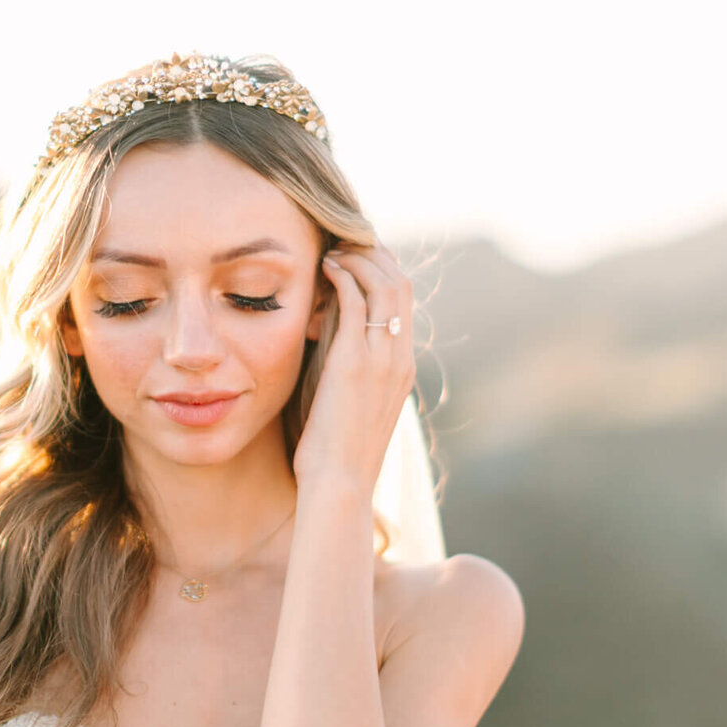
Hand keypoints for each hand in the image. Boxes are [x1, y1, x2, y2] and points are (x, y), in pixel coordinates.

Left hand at [292, 236, 415, 493]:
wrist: (338, 484)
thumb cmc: (332, 451)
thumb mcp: (346, 400)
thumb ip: (343, 363)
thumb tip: (323, 330)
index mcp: (402, 367)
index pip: (403, 302)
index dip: (382, 270)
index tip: (354, 256)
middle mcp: (400, 358)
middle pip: (401, 284)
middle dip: (374, 255)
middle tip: (342, 242)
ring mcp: (382, 359)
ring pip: (385, 284)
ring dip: (358, 258)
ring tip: (331, 249)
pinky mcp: (355, 362)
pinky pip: (356, 301)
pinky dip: (342, 275)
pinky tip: (323, 267)